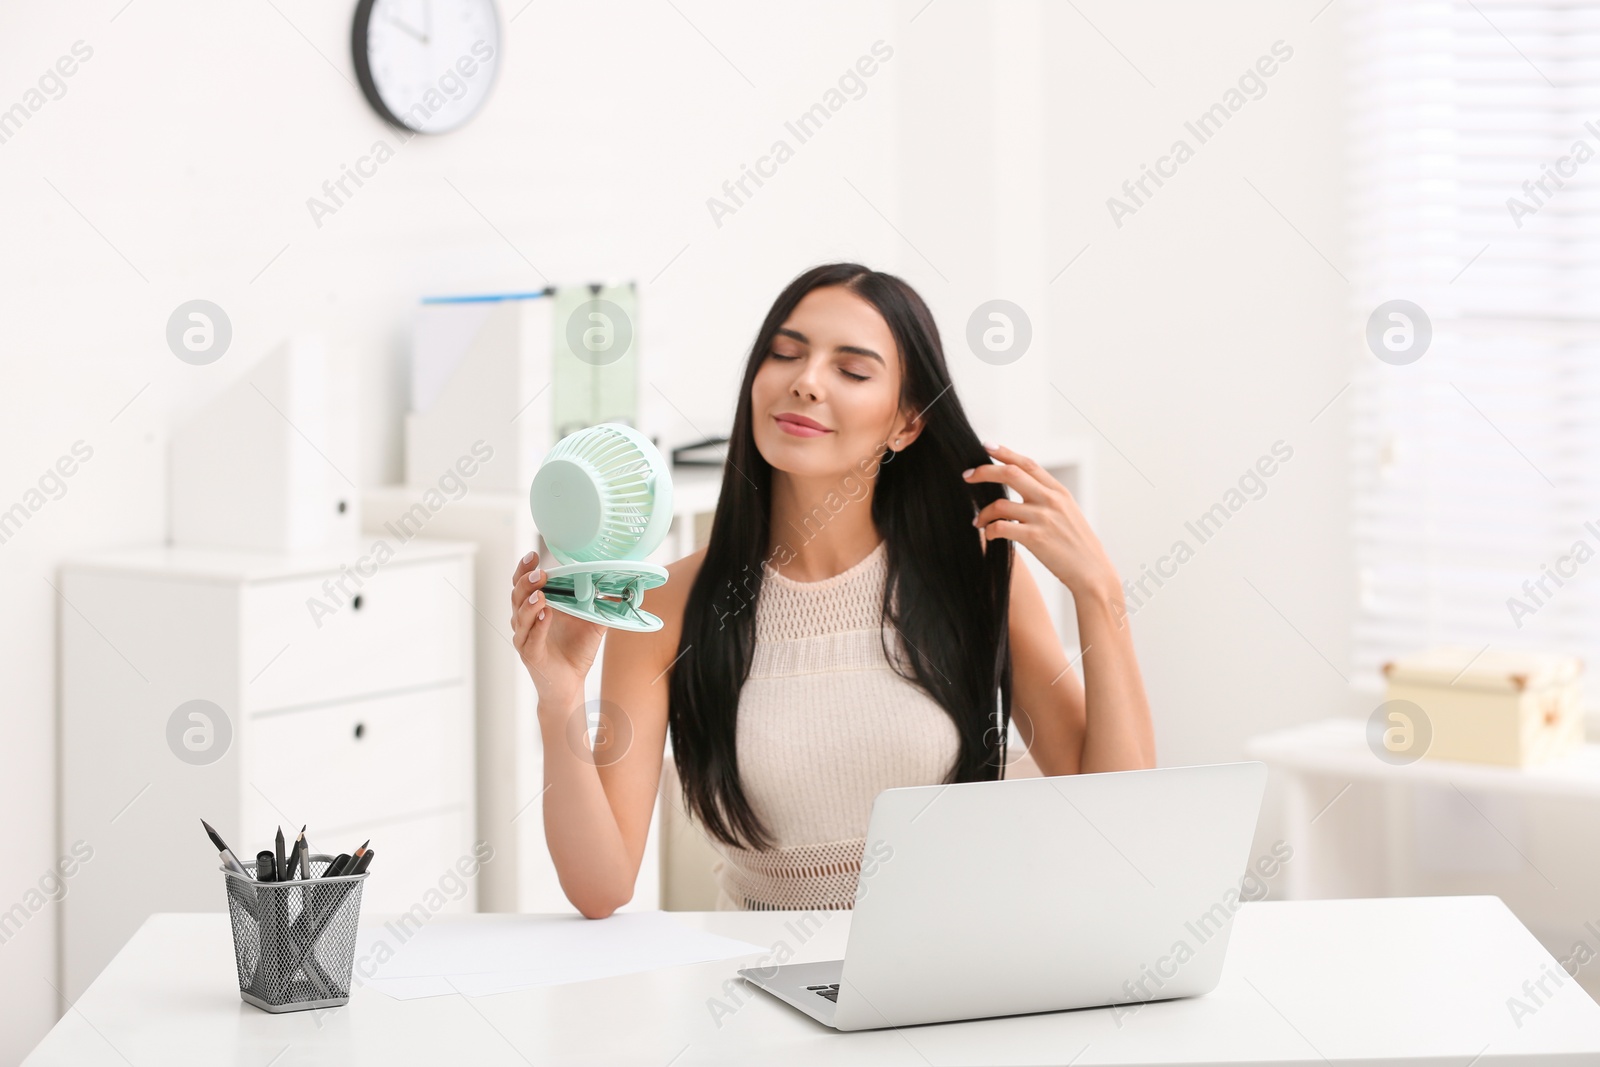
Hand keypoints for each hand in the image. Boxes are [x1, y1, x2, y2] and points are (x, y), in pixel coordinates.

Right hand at [512, 550, 606, 700]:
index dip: (524, 569)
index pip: (523, 584)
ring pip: (520, 617)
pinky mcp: (531, 655)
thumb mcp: (591, 623)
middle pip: (517, 596)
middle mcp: (525, 621)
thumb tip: (617, 587)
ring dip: (530, 603)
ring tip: (541, 593)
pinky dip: (538, 626)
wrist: (570, 684)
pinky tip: (546, 614)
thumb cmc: (575, 652)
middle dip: (527, 582)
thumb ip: (599, 605)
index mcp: (535, 608)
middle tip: (541, 573)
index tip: (533, 556)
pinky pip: (531, 638)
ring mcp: (525, 638)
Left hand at [964, 443, 1118, 599]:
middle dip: (984, 471)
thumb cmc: (1077, 544)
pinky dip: (989, 530)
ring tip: (978, 522)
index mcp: (1058, 491)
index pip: (1028, 464)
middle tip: (966, 476)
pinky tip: (989, 535)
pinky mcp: (1035, 538)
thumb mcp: (1067, 512)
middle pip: (1010, 474)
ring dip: (983, 513)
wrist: (1092, 571)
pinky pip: (1000, 527)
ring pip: (999, 504)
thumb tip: (1021, 485)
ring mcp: (1043, 518)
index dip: (1005, 453)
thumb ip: (1046, 497)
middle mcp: (1050, 500)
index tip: (986, 446)